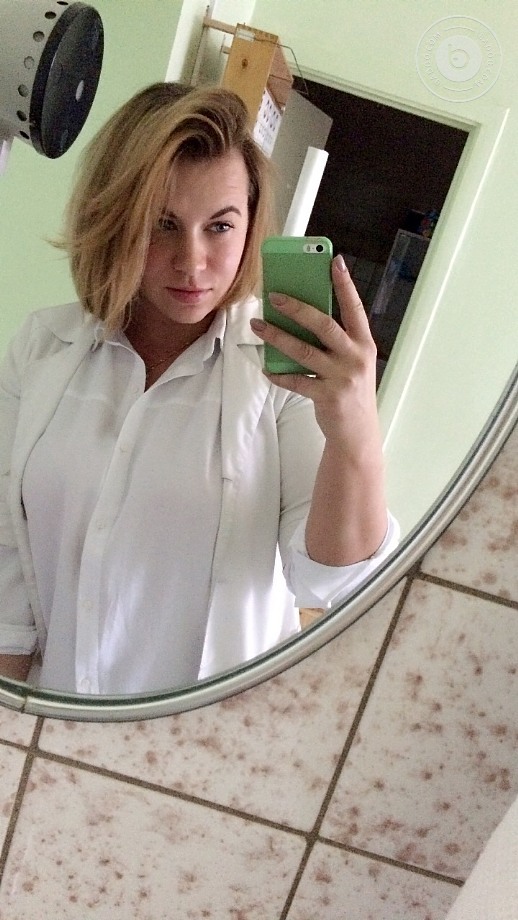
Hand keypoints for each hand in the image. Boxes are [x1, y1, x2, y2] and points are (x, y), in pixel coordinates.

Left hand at [250, 254, 379, 457]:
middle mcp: (355, 358)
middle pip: (324, 325)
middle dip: (298, 308)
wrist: (357, 434)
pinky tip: (266, 367)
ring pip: (304, 351)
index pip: (354, 308)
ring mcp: (342, 377)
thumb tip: (302, 316)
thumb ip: (336, 342)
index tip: (333, 262)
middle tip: (275, 295)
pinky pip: (296, 381)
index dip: (344, 285)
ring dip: (277, 337)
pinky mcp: (327, 396)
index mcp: (364, 344)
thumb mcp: (352, 362)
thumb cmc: (350, 391)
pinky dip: (279, 374)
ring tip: (258, 325)